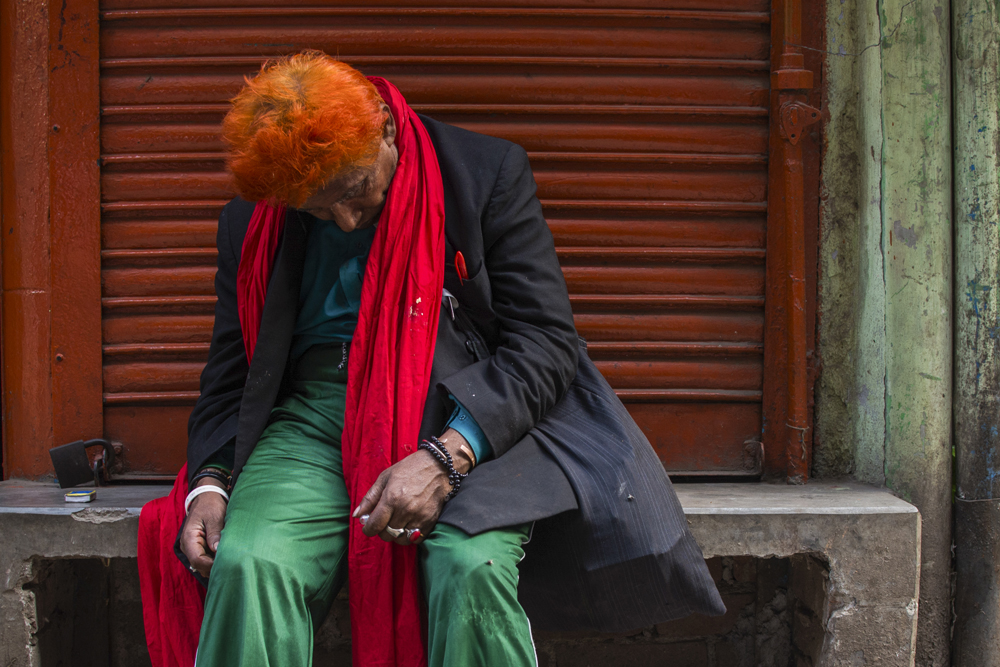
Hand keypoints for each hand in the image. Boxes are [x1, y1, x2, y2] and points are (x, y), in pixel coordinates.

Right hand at [179, 477, 227, 577]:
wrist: (207, 497)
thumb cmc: (210, 505)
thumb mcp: (214, 517)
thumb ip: (215, 534)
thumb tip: (217, 550)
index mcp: (189, 538)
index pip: (197, 560)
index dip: (211, 565)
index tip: (227, 562)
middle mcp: (188, 546)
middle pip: (199, 565)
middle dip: (214, 566)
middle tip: (232, 563)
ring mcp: (193, 548)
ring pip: (202, 565)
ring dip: (215, 564)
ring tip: (230, 559)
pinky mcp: (199, 547)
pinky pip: (205, 559)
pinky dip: (214, 560)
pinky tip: (226, 556)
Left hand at [353, 428, 473, 544]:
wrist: (439, 465)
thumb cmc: (410, 468)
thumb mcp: (385, 477)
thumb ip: (370, 497)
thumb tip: (357, 515)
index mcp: (391, 498)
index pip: (374, 525)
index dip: (367, 529)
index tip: (367, 526)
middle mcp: (405, 509)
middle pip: (386, 534)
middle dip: (381, 530)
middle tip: (383, 521)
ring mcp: (419, 516)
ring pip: (400, 539)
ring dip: (395, 535)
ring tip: (396, 523)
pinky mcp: (431, 520)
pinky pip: (416, 539)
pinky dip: (410, 536)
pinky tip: (408, 525)